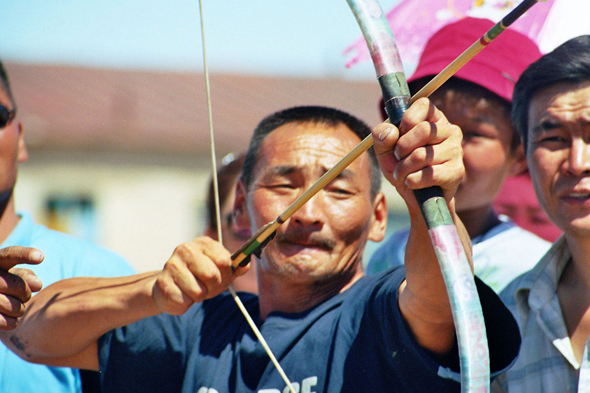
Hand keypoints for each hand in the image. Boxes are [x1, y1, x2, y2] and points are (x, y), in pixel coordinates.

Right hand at [0, 246, 43, 329]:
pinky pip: (7, 322)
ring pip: (15, 307)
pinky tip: (7, 317)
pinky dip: (12, 321)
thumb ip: (24, 275)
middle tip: (23, 296)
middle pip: (19, 285)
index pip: (10, 254)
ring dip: (20, 309)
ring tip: (13, 306)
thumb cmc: (0, 283)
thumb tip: (37, 285)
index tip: (40, 257)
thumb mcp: (9, 275)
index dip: (25, 255)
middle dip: (26, 293)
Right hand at [152, 237, 248, 314]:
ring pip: (199, 291)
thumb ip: (234, 268)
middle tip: (207, 287)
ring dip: (200, 296)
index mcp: (203, 243)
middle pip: (212, 275)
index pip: (224, 260)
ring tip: (193, 290)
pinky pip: (185, 300)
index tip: (222, 278)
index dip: (227, 275)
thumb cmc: (198, 278)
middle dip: (214, 287)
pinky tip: (182, 294)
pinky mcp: (163, 282)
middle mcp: (186, 249)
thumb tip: (245, 265)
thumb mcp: (219, 271)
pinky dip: (187, 303)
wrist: (169, 288)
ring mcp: (172, 264)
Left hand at [372, 97, 463, 211]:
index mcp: (434, 119)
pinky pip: (428, 174)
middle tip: (398, 158)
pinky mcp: (456, 172)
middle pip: (423, 130)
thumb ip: (381, 136)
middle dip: (401, 148)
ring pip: (422, 155)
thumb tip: (391, 132)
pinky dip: (412, 181)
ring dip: (403, 168)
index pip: (423, 104)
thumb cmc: (402, 167)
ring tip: (403, 174)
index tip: (399, 135)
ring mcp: (456, 151)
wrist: (417, 198)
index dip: (406, 120)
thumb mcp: (385, 150)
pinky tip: (412, 183)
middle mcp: (450, 131)